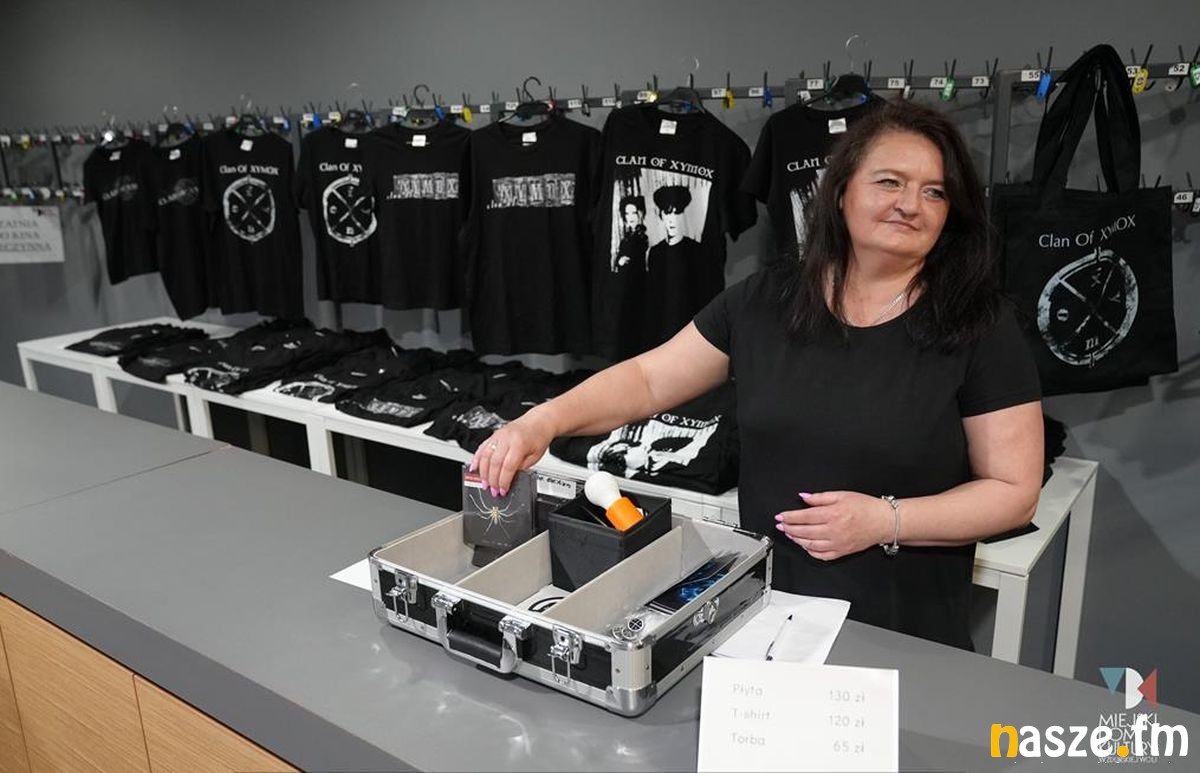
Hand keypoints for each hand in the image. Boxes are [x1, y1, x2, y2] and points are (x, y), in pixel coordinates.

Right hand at [469, 409, 555, 494]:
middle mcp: (506, 438)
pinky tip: (474, 468)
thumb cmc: (539, 437)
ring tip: (485, 483)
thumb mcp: (535, 456)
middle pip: (494, 463)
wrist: (539, 421)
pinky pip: (482, 447)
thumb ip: (521, 468)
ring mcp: (498, 435)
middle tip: (493, 490)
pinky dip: (476, 459)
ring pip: (485, 456)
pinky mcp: (493, 435)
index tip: (502, 490)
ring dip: (483, 472)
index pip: (508, 467)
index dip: (504, 481)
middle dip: (492, 480)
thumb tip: (508, 479)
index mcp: (519, 443)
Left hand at [775, 491, 892, 560]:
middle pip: (804, 531)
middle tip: (781, 526)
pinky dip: (810, 552)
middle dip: (789, 529)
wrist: (883, 521)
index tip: (780, 516)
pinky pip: (821, 555)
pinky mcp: (842, 552)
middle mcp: (833, 530)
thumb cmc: (865, 507)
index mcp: (832, 514)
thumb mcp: (842, 495)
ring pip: (810, 545)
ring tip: (790, 534)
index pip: (804, 516)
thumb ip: (820, 497)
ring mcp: (837, 543)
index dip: (789, 517)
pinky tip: (805, 546)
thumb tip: (803, 497)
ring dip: (797, 540)